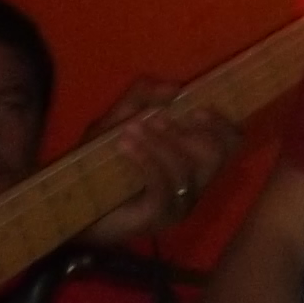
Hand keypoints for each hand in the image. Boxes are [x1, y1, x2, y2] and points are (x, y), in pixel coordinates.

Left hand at [75, 82, 240, 242]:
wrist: (73, 208)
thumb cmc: (100, 166)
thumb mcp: (117, 123)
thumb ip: (140, 100)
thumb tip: (173, 86)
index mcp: (193, 160)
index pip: (231, 142)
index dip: (222, 123)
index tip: (196, 109)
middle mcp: (195, 183)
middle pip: (216, 154)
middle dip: (186, 132)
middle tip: (158, 119)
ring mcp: (179, 203)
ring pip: (187, 168)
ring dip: (160, 144)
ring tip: (130, 130)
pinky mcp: (160, 216)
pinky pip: (164, 185)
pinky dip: (146, 159)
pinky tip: (125, 146)